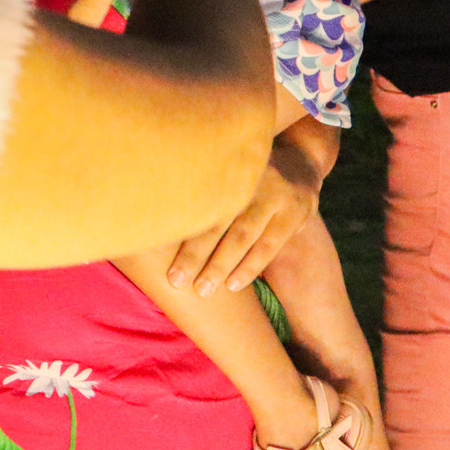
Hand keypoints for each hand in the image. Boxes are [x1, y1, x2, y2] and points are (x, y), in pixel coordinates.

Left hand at [164, 135, 322, 295]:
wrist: (299, 160)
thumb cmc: (242, 175)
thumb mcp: (222, 167)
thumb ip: (195, 185)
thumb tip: (149, 216)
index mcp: (223, 163)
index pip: (194, 197)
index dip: (175, 225)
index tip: (153, 248)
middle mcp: (248, 174)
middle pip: (216, 219)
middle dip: (194, 254)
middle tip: (175, 280)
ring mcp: (275, 192)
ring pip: (242, 235)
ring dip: (220, 266)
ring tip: (202, 290)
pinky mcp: (294, 211)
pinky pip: (268, 245)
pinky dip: (249, 267)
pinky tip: (232, 285)